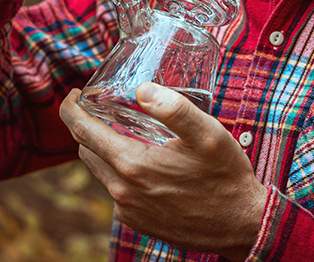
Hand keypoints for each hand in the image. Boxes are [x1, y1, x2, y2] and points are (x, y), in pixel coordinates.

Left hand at [59, 83, 268, 261]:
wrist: (242, 225)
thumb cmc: (225, 176)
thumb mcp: (207, 134)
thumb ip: (174, 108)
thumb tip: (141, 89)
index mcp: (132, 166)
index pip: (82, 132)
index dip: (71, 109)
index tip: (73, 94)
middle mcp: (122, 191)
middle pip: (86, 150)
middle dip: (87, 126)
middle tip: (101, 106)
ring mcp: (128, 210)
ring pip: (100, 170)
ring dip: (103, 148)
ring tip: (121, 128)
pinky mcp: (137, 221)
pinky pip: (115, 189)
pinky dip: (118, 169)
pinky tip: (142, 158)